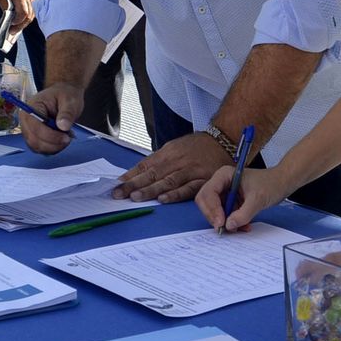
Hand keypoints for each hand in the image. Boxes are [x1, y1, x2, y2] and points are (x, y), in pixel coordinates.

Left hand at [0, 0, 35, 31]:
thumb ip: (5, 7)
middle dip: (21, 25)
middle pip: (29, 16)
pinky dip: (27, 16)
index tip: (10, 25)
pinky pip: (33, 9)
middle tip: (12, 31)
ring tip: (16, 27)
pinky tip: (21, 19)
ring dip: (25, 21)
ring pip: (32, 14)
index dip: (18, 22)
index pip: (23, 13)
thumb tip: (8, 18)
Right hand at [18, 82, 79, 153]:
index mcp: (31, 107)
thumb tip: (63, 126)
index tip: (66, 137)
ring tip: (66, 137)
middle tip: (68, 138)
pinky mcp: (34, 137)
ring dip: (53, 147)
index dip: (50, 136)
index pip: (35, 127)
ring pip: (37, 147)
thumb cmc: (64, 95)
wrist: (63, 95)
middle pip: (34, 140)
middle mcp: (26, 120)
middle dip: (53, 143)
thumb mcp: (69, 100)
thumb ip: (67, 113)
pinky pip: (41, 149)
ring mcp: (29, 130)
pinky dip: (52, 149)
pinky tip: (61, 140)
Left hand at [116, 132, 231, 203]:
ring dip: (151, 190)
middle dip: (135, 185)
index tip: (117, 185)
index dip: (131, 176)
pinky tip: (164, 199)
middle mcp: (177, 161)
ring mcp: (190, 170)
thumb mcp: (174, 148)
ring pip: (167, 181)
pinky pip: (188, 189)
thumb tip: (136, 174)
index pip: (145, 166)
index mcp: (168, 153)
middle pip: (153, 174)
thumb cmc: (196, 147)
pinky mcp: (203, 180)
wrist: (223, 141)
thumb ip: (157, 161)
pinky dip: (175, 194)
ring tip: (136, 197)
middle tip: (120, 194)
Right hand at [197, 165, 289, 231]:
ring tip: (240, 227)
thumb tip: (228, 226)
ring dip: (224, 221)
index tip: (221, 222)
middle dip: (214, 216)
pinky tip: (243, 226)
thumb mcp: (258, 199)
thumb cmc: (271, 184)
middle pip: (205, 202)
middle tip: (223, 228)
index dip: (212, 209)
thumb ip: (243, 214)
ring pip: (214, 210)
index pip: (208, 192)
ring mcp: (224, 192)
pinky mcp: (230, 201)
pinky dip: (231, 222)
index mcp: (224, 175)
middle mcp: (221, 183)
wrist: (282, 184)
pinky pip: (224, 215)